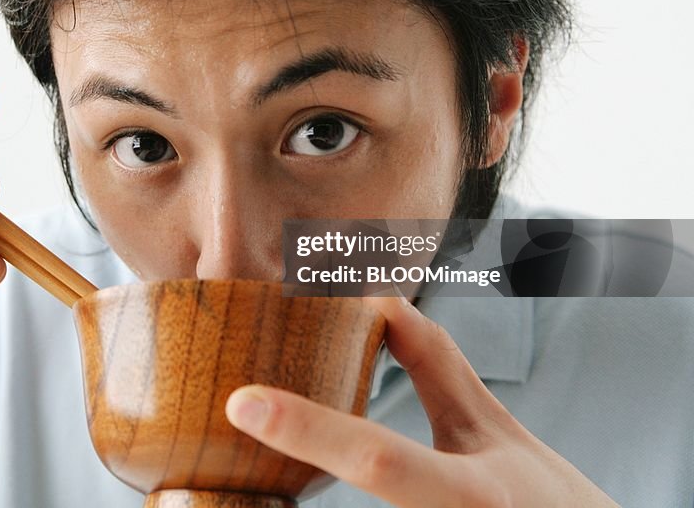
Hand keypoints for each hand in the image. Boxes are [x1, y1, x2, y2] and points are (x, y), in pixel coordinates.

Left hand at [225, 296, 618, 506]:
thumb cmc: (551, 506)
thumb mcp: (497, 435)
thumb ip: (437, 371)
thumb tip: (382, 304)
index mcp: (471, 496)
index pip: (379, 459)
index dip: (308, 428)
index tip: (241, 403)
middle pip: (360, 497)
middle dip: (298, 454)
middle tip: (246, 419)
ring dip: (312, 465)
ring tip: (266, 447)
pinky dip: (342, 485)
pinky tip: (307, 457)